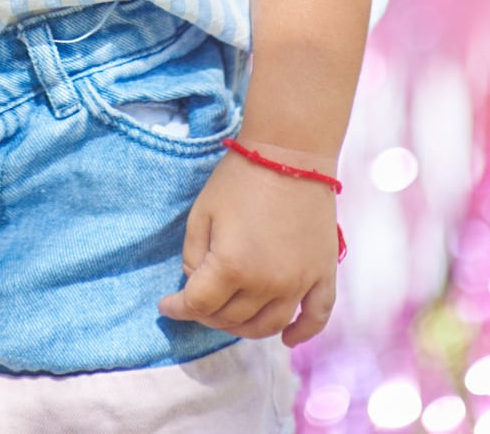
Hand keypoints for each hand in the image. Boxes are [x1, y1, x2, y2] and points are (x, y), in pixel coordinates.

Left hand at [158, 148, 337, 344]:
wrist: (290, 150)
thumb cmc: (240, 177)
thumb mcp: (202, 212)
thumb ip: (193, 255)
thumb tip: (195, 282)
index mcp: (232, 267)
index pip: (198, 305)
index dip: (177, 309)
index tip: (166, 306)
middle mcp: (267, 284)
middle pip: (232, 318)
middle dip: (207, 314)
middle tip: (197, 303)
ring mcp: (298, 283)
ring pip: (268, 325)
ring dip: (244, 328)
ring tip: (230, 317)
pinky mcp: (323, 274)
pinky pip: (316, 317)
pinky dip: (301, 333)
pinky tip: (286, 339)